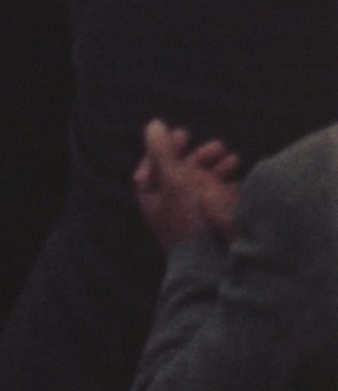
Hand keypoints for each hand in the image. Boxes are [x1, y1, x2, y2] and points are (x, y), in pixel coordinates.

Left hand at [133, 120, 242, 252]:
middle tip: (221, 145)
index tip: (184, 134)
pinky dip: (226, 189)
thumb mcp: (173, 180)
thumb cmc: (188, 219)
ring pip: (202, 188)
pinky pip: (217, 204)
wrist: (212, 265)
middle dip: (200, 157)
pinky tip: (238, 182)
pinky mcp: (210, 230)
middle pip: (181, 175)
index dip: (166, 148)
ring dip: (217, 170)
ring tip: (235, 160)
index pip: (152, 166)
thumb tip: (153, 124)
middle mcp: (168, 209)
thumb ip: (163, 151)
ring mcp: (190, 220)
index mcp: (152, 198)